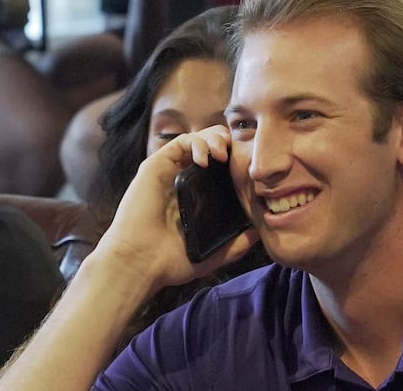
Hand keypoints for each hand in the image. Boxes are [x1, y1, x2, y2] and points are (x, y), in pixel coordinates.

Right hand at [92, 125, 258, 294]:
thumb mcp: (215, 253)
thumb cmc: (172, 262)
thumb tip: (261, 232)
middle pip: (211, 147)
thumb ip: (238, 244)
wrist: (141, 263)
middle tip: (238, 155)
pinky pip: (180, 142)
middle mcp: (183, 180)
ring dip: (214, 139)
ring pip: (197, 139)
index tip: (250, 167)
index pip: (221, 167)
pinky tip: (206, 159)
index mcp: (197, 196)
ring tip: (223, 154)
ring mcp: (169, 172)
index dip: (237, 159)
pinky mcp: (155, 166)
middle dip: (228, 143)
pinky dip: (197, 143)